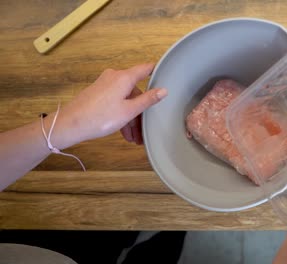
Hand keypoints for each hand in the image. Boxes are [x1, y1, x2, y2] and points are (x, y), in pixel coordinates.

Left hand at [48, 63, 166, 148]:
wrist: (70, 124)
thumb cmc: (101, 117)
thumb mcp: (129, 111)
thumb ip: (148, 100)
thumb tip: (164, 90)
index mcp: (124, 77)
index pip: (146, 69)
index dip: (157, 71)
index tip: (167, 76)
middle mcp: (115, 77)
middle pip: (135, 92)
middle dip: (141, 112)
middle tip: (144, 131)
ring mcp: (105, 85)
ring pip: (125, 100)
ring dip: (131, 119)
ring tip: (133, 138)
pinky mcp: (98, 93)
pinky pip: (115, 102)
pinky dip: (121, 116)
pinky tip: (124, 133)